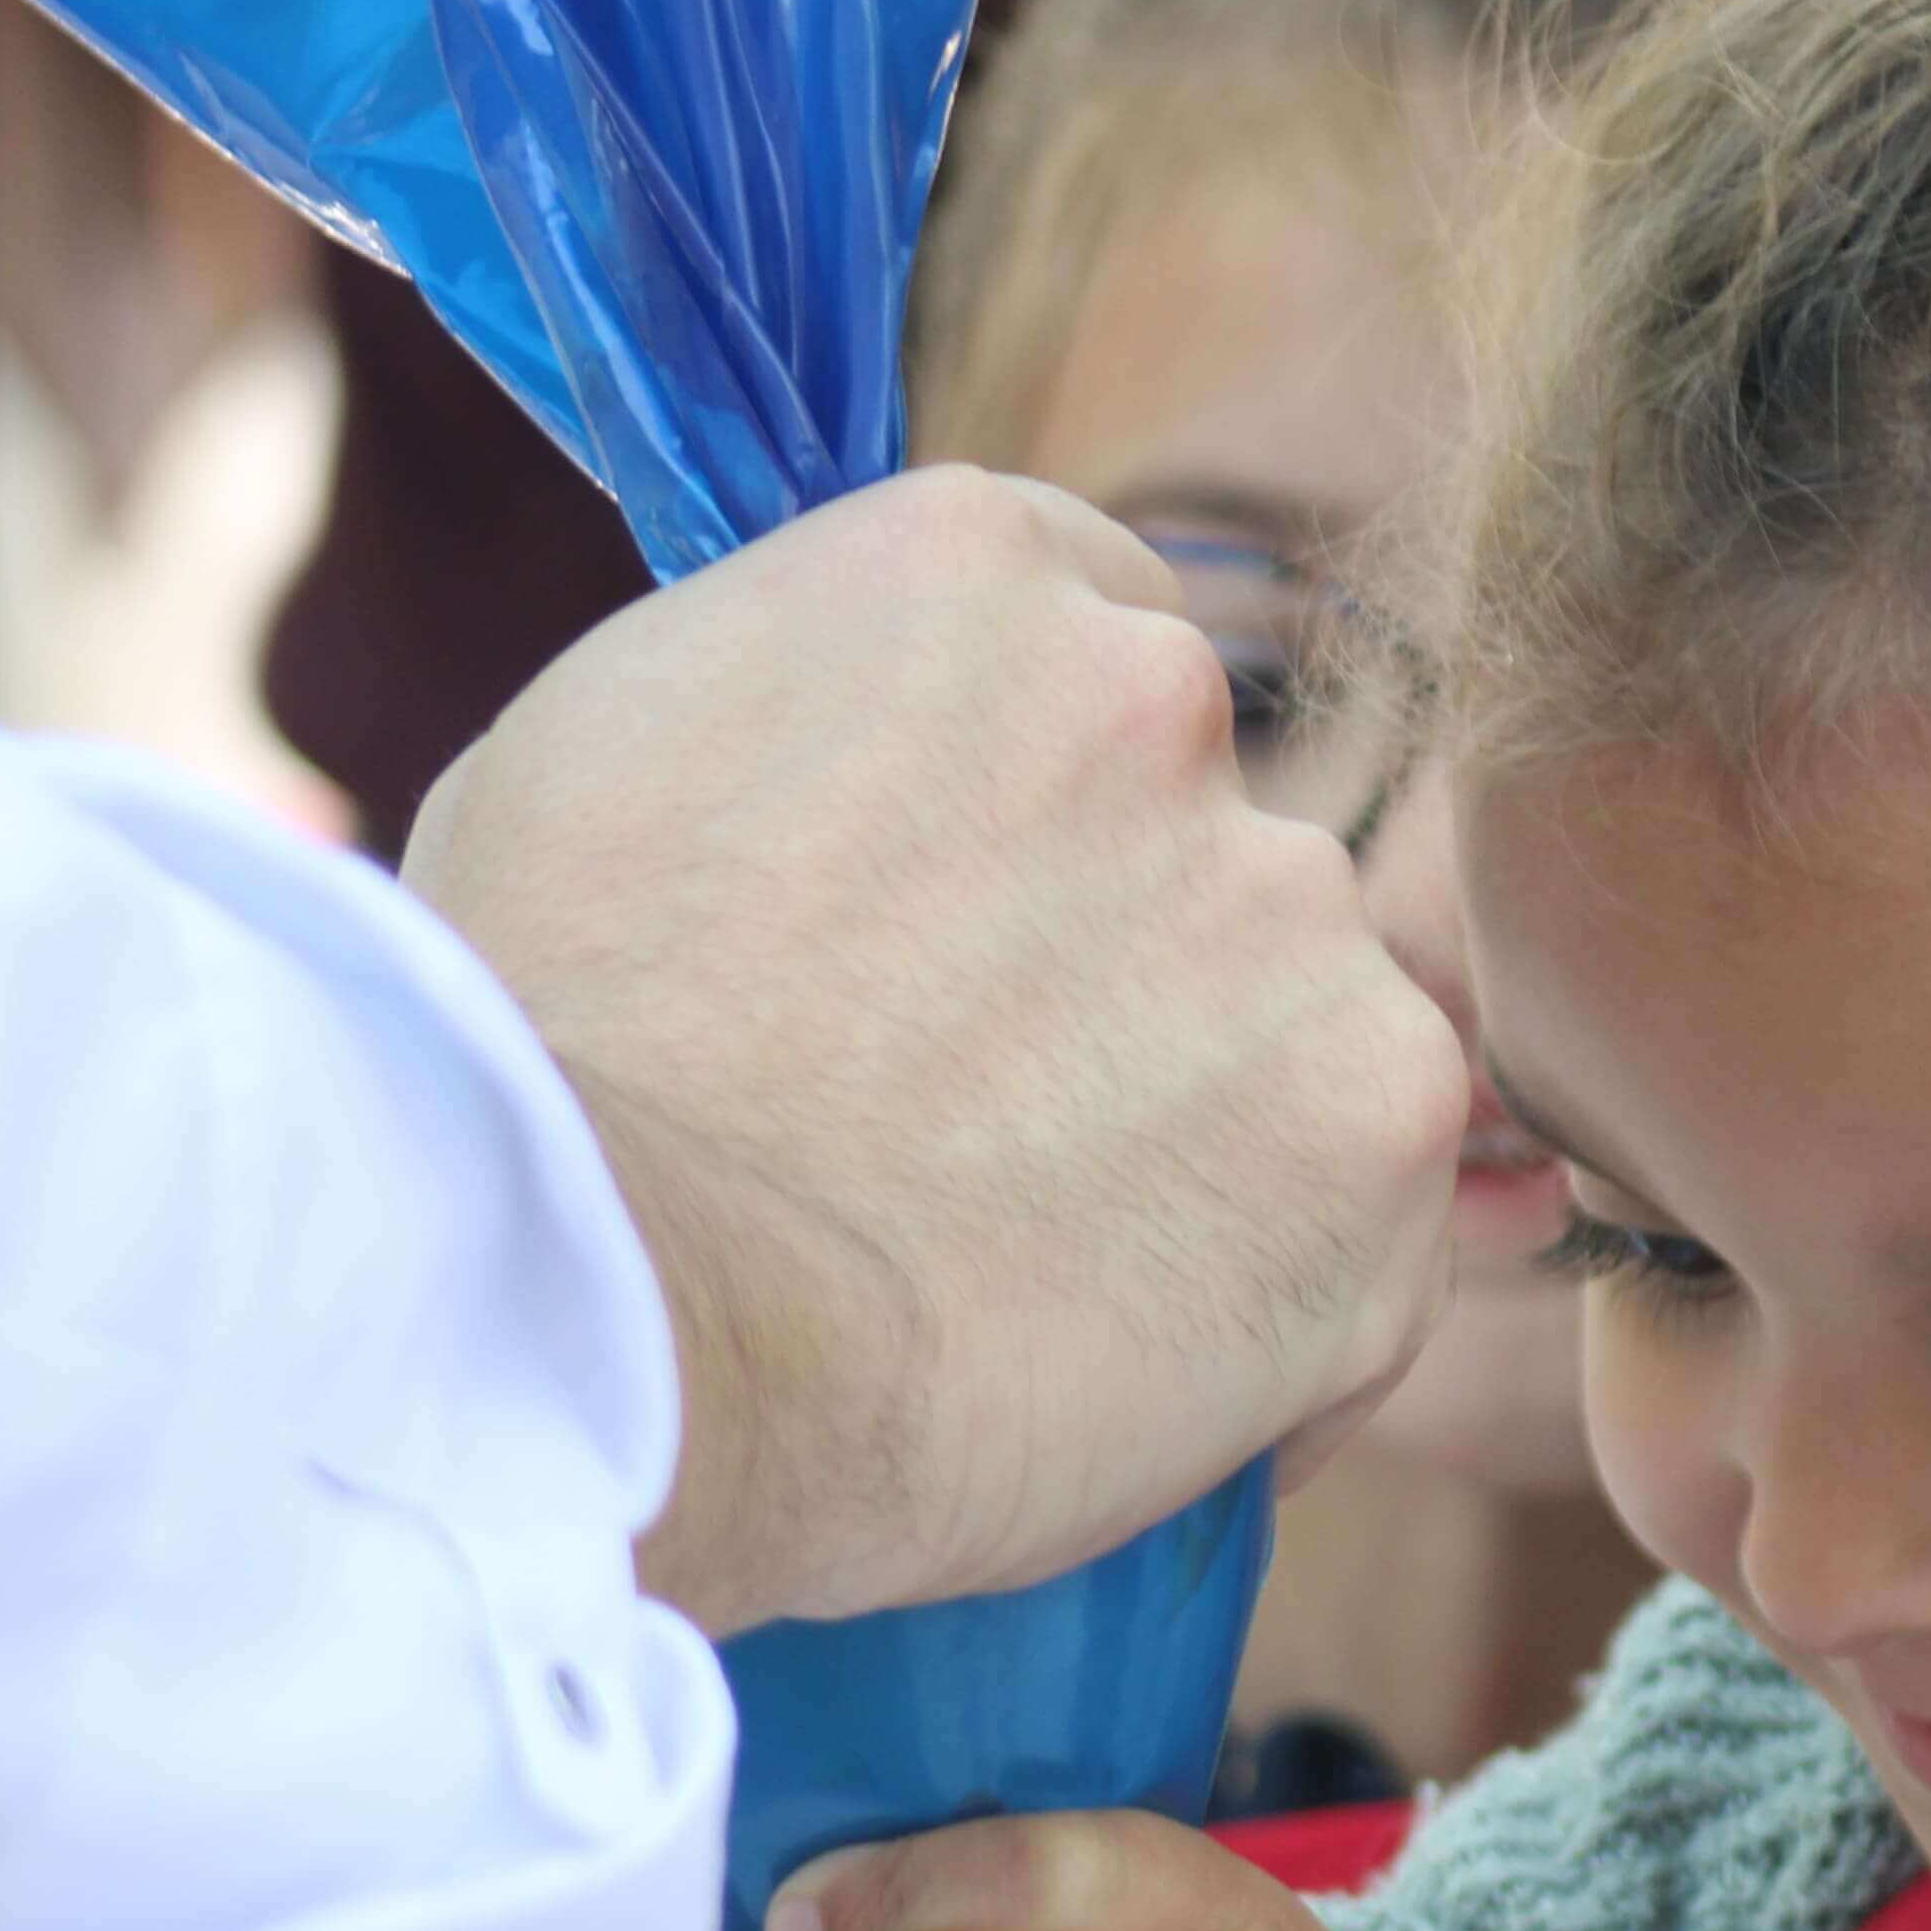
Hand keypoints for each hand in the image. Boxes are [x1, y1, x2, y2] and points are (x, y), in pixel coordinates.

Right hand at [407, 468, 1473, 1632]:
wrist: (619, 1306)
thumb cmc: (549, 1058)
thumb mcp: (628, 754)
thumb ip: (827, 719)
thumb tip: (897, 773)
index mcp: (978, 569)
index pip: (1099, 653)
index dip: (1043, 823)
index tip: (969, 945)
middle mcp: (1170, 701)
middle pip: (1209, 846)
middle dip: (1130, 981)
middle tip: (979, 1132)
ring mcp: (1296, 911)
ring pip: (1301, 1029)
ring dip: (1213, 1136)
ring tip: (1026, 1260)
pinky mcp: (1381, 1118)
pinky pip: (1368, 1218)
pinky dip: (1282, 1301)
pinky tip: (1121, 1361)